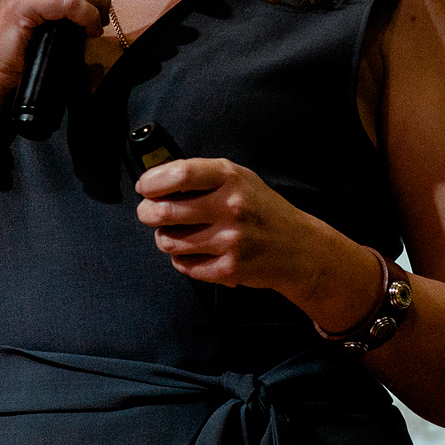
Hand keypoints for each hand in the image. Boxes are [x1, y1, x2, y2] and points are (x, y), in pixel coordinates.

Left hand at [134, 157, 329, 290]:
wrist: (299, 248)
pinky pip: (184, 266)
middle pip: (163, 211)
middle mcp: (231, 207)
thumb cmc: (259, 208)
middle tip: (148, 212)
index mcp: (230, 178)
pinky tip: (197, 252)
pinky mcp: (229, 268)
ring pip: (168, 241)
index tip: (145, 187)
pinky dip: (183, 260)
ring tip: (177, 233)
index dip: (152, 182)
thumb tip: (154, 181)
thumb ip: (200, 175)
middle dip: (147, 212)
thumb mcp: (238, 178)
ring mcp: (230, 240)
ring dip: (165, 238)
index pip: (178, 175)